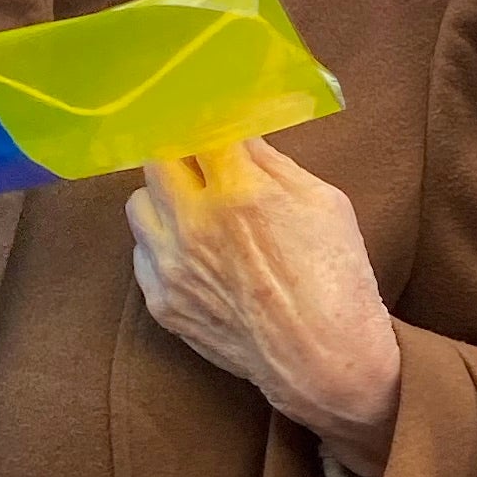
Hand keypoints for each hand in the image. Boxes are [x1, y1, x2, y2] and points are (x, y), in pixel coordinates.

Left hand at [127, 141, 403, 476]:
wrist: (325, 363)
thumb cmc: (338, 280)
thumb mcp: (324, 203)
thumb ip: (272, 163)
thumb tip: (239, 133)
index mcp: (239, 192)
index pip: (195, 127)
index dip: (203, 117)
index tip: (208, 114)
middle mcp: (194, 225)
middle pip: (157, 159)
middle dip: (181, 156)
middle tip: (203, 163)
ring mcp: (172, 267)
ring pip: (138, 204)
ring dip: (164, 199)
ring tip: (196, 212)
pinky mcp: (162, 303)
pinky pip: (142, 253)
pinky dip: (162, 245)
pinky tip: (196, 255)